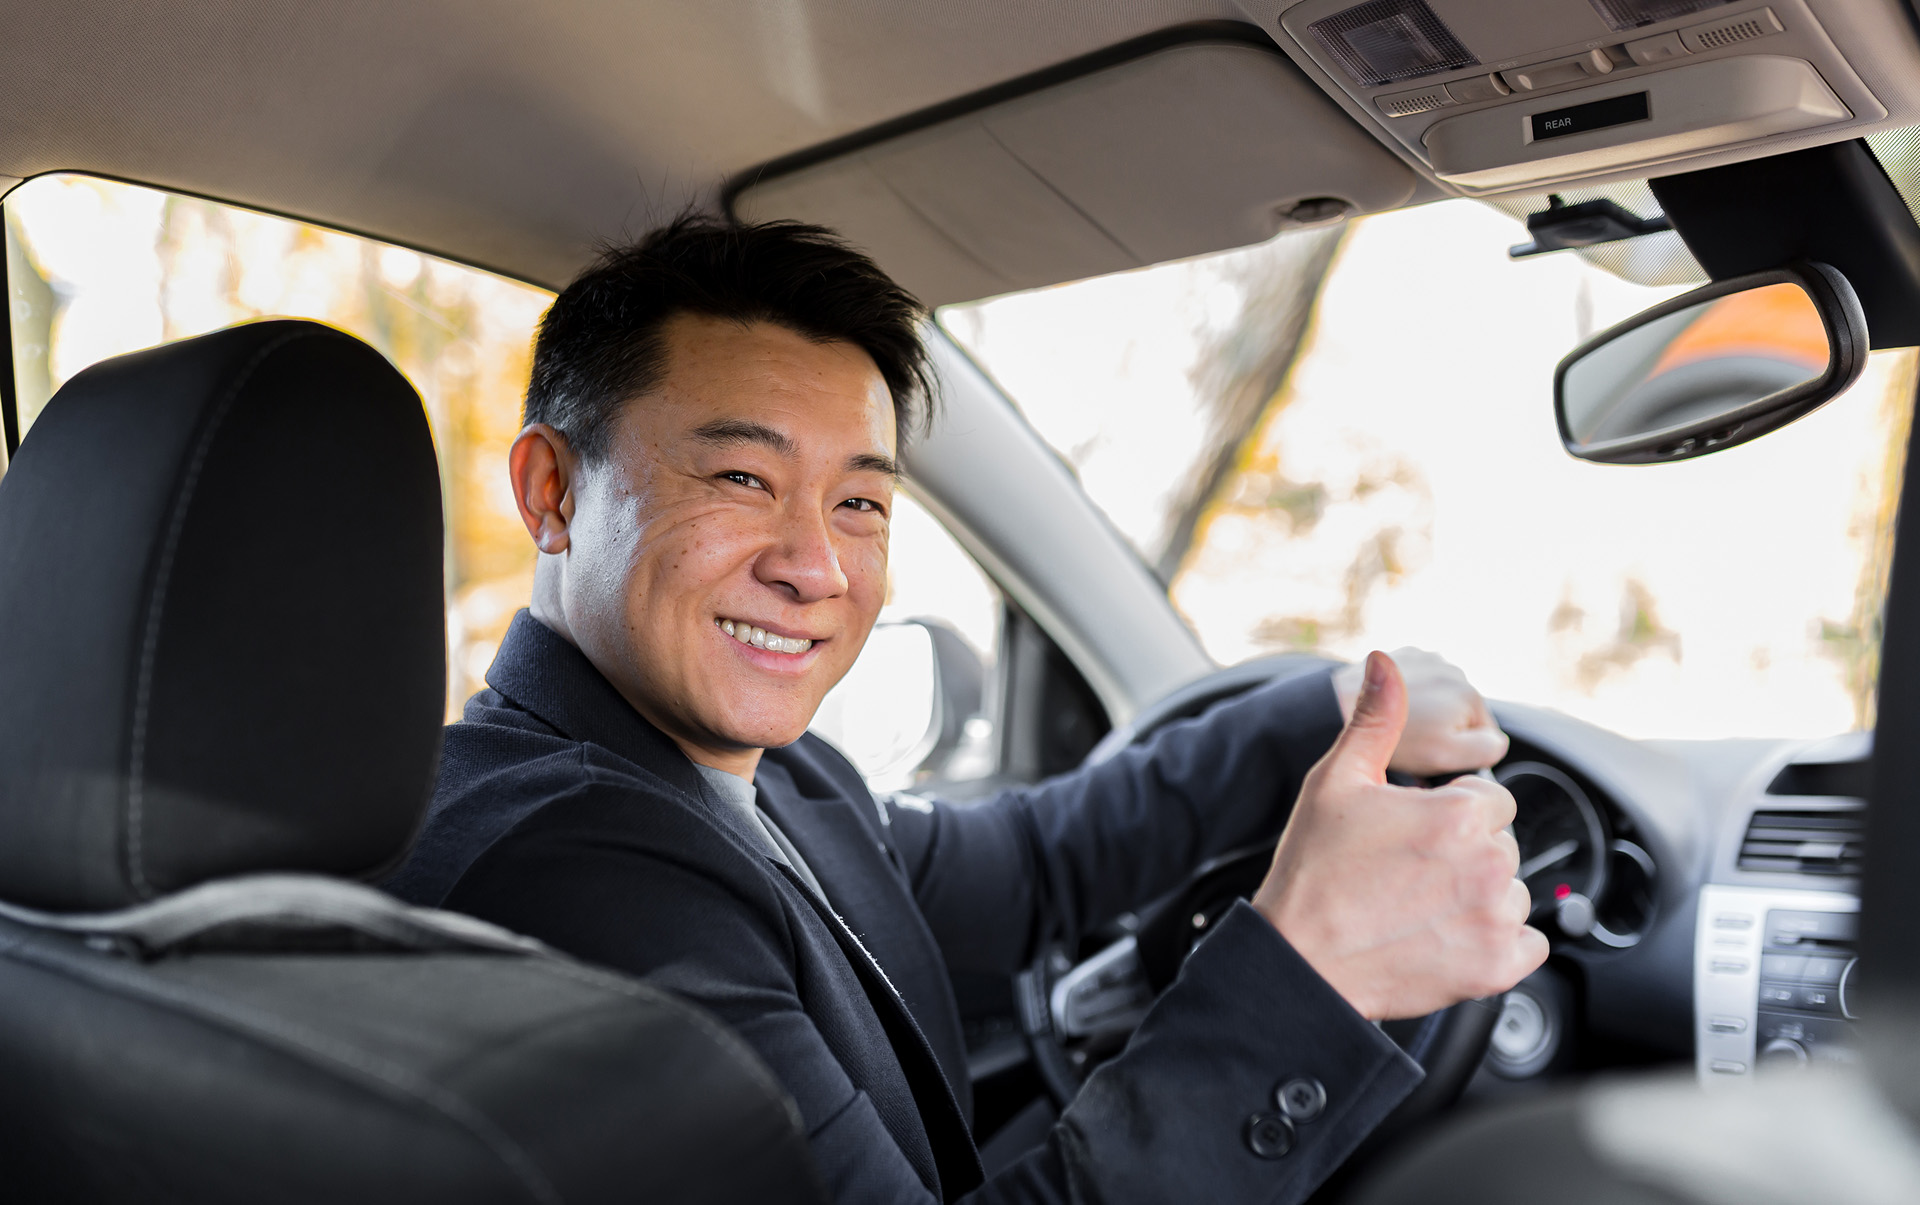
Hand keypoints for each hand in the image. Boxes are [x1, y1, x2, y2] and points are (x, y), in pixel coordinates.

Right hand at [1253, 651, 1547, 1019]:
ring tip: (1420, 906)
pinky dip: (1497, 944)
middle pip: (1502, 846)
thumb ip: (1375, 718)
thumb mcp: (1336, 781)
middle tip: (1409, 873)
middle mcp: (1488, 866)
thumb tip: (1385, 663)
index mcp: (1459, 816)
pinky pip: (1527, 946)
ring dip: (1480, 898)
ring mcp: (1495, 921)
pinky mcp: (1496, 968)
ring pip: (1512, 893)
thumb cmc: (1313, 872)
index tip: (1414, 835)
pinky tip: (1446, 937)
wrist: (1300, 962)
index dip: (1453, 813)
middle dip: (1466, 854)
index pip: (1493, 801)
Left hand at [1331, 646, 1506, 776]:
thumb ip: (1485, 749)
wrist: (1337, 710)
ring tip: (1399, 732)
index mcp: (1470, 694)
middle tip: (1414, 751)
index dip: (1461, 759)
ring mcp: (1427, 659)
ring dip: (1426, 718)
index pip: (1486, 739)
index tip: (1433, 762)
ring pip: (1440, 704)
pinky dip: (1407, 700)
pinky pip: (1416, 687)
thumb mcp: (1446, 756)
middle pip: (1462, 720)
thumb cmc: (1392, 740)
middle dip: (1443, 737)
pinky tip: (1388, 713)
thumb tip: (1495, 742)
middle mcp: (1454, 671)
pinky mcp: (1403, 656)